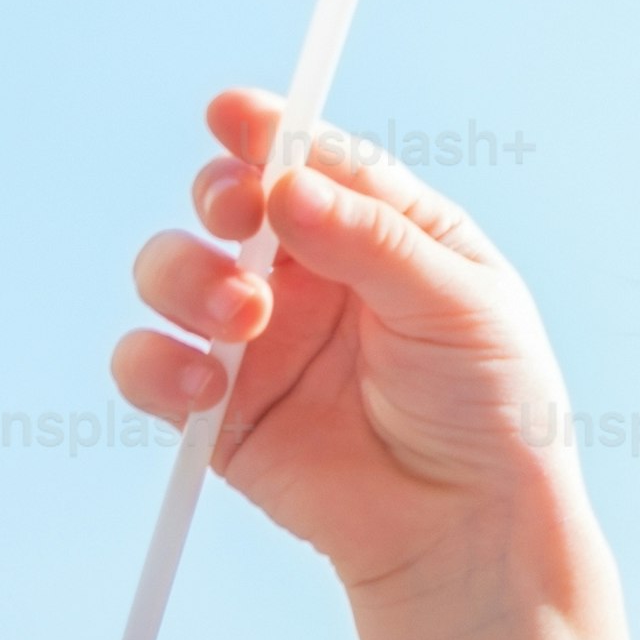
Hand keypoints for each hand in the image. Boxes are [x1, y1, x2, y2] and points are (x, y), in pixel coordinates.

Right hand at [113, 90, 590, 602]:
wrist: (468, 526)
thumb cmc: (490, 405)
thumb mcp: (458, 304)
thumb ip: (373, 243)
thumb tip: (288, 186)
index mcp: (381, 230)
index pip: (314, 161)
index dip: (268, 130)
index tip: (233, 113)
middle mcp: (311, 274)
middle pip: (231, 202)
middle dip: (219, 195)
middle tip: (237, 214)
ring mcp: (258, 339)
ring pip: (175, 271)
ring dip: (186, 278)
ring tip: (242, 318)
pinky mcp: (217, 410)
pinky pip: (149, 367)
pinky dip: (153, 365)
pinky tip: (201, 386)